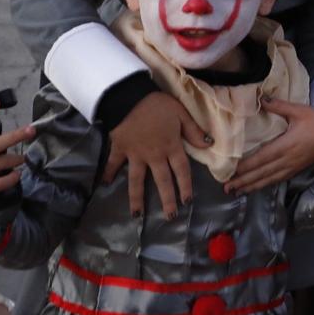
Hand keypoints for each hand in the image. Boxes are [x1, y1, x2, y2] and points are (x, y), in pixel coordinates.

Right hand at [102, 92, 207, 217]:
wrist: (129, 96)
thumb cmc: (157, 104)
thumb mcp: (181, 113)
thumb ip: (194, 130)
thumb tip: (209, 145)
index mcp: (171, 146)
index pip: (181, 171)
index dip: (185, 187)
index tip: (187, 202)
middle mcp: (154, 156)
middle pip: (162, 181)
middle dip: (167, 200)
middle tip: (170, 217)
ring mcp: (135, 155)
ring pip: (137, 181)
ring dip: (137, 198)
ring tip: (137, 215)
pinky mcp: (119, 149)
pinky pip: (114, 164)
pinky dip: (108, 173)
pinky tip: (104, 184)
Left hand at [224, 99, 313, 195]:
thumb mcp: (298, 110)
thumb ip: (278, 105)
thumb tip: (260, 99)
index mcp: (287, 145)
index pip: (262, 158)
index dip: (246, 166)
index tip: (231, 171)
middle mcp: (288, 159)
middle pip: (262, 173)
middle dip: (244, 181)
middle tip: (226, 187)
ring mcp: (292, 166)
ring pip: (269, 179)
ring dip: (252, 186)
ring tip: (236, 191)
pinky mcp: (296, 169)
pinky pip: (277, 180)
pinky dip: (264, 185)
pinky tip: (255, 188)